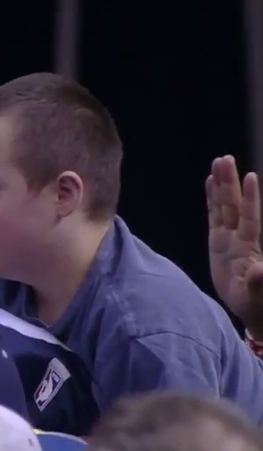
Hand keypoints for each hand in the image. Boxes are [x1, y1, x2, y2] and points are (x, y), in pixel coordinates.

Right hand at [206, 155, 262, 335]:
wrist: (251, 308)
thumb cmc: (257, 303)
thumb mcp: (257, 295)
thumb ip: (260, 281)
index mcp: (248, 247)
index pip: (249, 217)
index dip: (249, 198)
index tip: (250, 176)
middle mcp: (238, 237)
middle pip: (233, 205)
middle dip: (230, 183)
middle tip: (225, 159)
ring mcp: (227, 238)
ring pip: (223, 206)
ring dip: (221, 185)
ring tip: (218, 163)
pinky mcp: (217, 242)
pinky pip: (213, 216)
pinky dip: (211, 199)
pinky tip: (210, 183)